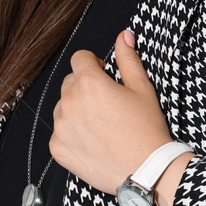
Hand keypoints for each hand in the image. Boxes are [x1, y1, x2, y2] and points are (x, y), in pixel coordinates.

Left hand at [48, 28, 175, 198]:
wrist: (146, 170)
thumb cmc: (147, 129)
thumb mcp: (142, 89)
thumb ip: (128, 59)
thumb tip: (124, 35)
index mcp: (89, 83)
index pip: (79, 58)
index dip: (94, 64)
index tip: (104, 75)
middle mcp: (69, 102)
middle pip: (70, 82)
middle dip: (85, 87)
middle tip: (107, 104)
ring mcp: (61, 127)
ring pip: (63, 107)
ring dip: (77, 110)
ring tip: (101, 125)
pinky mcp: (58, 148)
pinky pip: (59, 132)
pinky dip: (72, 134)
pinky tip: (93, 141)